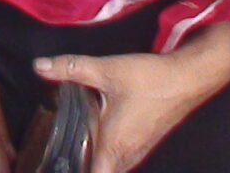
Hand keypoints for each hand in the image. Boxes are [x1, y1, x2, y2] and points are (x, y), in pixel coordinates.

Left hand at [35, 20, 229, 172]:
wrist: (190, 77)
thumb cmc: (151, 80)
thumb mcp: (107, 70)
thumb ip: (71, 68)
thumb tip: (39, 66)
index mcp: (114, 149)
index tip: (54, 166)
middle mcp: (127, 157)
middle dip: (77, 166)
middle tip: (53, 157)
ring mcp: (137, 152)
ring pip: (108, 167)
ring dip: (91, 160)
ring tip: (67, 148)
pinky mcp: (142, 143)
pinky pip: (118, 159)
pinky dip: (103, 153)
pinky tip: (90, 135)